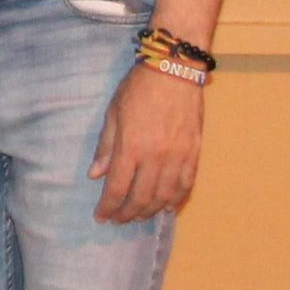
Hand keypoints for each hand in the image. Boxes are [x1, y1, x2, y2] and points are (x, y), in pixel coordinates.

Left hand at [95, 65, 203, 222]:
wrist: (174, 69)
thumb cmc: (139, 88)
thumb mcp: (114, 113)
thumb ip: (106, 147)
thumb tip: (95, 175)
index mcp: (131, 147)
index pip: (117, 189)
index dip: (108, 207)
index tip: (101, 217)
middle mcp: (155, 157)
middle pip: (141, 198)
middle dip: (127, 214)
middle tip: (119, 220)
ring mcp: (178, 156)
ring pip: (164, 196)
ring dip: (150, 211)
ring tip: (139, 216)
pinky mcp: (194, 152)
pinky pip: (186, 184)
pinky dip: (176, 200)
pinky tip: (167, 207)